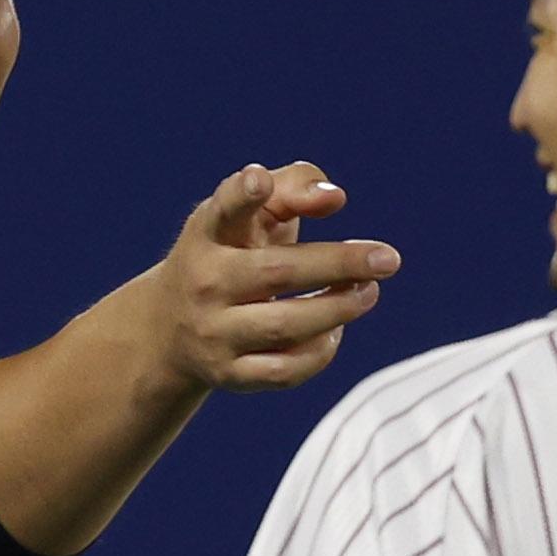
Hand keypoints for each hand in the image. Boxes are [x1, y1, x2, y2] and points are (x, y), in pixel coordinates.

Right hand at [150, 161, 399, 392]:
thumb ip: (295, 187)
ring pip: (286, 325)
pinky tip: (334, 330)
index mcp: (208, 233)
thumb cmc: (229, 253)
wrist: (168, 327)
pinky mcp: (227, 374)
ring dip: (339, 308)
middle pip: (277, 273)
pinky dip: (321, 351)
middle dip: (338, 264)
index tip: (260, 182)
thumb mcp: (249, 213)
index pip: (222, 209)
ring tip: (368, 291)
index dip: (242, 194)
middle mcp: (203, 281)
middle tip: (388, 259)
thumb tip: (334, 198)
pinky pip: (286, 370)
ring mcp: (212, 331)